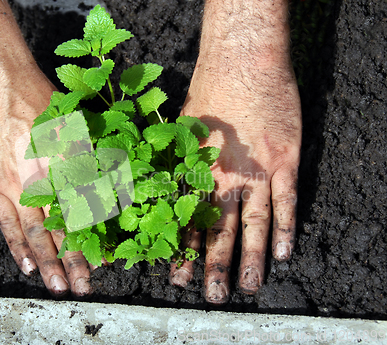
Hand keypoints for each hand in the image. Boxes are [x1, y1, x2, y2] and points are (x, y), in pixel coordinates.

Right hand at [0, 0, 91, 295]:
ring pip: (33, 230)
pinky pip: (5, 221)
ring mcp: (12, 181)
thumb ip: (91, 154)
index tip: (106, 258)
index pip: (85, 209)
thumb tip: (111, 184)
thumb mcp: (76, 120)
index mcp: (65, 159)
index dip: (95, 236)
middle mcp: (39, 175)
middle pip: (61, 226)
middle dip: (74, 259)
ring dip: (48, 261)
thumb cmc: (40, 94)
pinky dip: (17, 245)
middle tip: (85, 286)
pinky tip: (28, 265)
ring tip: (59, 287)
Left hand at [170, 0, 300, 302]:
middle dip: (214, 265)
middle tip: (212, 295)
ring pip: (254, 224)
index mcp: (199, 171)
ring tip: (248, 287)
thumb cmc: (207, 90)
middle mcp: (226, 178)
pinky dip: (286, 228)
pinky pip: (287, 202)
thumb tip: (156, 184)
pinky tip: (283, 254)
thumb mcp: (179, 126)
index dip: (183, 250)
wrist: (242, 62)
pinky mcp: (285, 161)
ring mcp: (258, 172)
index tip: (177, 276)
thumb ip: (173, 159)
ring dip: (251, 258)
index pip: (189, 220)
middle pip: (220, 230)